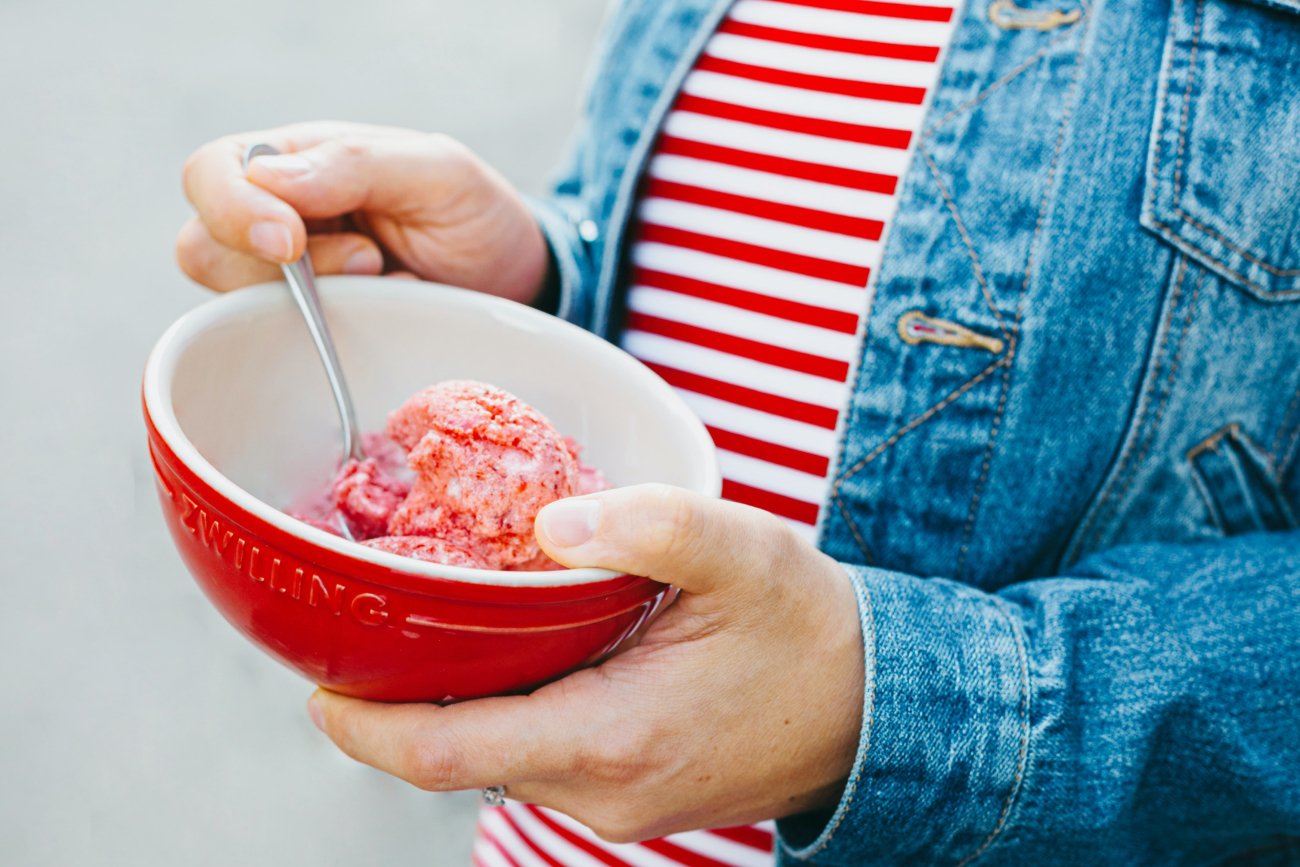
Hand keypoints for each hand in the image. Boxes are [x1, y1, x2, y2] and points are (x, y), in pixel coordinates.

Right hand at [176, 121, 548, 302]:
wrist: (512, 280)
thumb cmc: (472, 213)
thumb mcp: (438, 171)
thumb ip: (357, 166)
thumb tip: (269, 179)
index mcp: (296, 159)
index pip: (212, 172)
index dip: (232, 208)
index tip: (290, 243)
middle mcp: (276, 215)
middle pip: (204, 246)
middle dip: (275, 267)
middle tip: (369, 262)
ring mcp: (287, 279)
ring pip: (231, 301)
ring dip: (305, 302)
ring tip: (383, 277)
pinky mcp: (306, 329)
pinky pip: (274, 342)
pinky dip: (319, 337)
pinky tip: (375, 313)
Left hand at [307, 484, 864, 842]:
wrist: (873, 705)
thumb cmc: (806, 629)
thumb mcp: (738, 552)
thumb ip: (646, 526)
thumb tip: (547, 524)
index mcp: (613, 738)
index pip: (448, 753)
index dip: (367, 726)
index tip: (316, 688)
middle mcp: (600, 788)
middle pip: (457, 754)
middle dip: (399, 703)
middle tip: (366, 629)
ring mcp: (613, 801)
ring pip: (495, 755)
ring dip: (455, 701)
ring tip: (434, 628)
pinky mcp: (626, 791)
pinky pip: (537, 754)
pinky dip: (506, 707)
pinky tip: (513, 651)